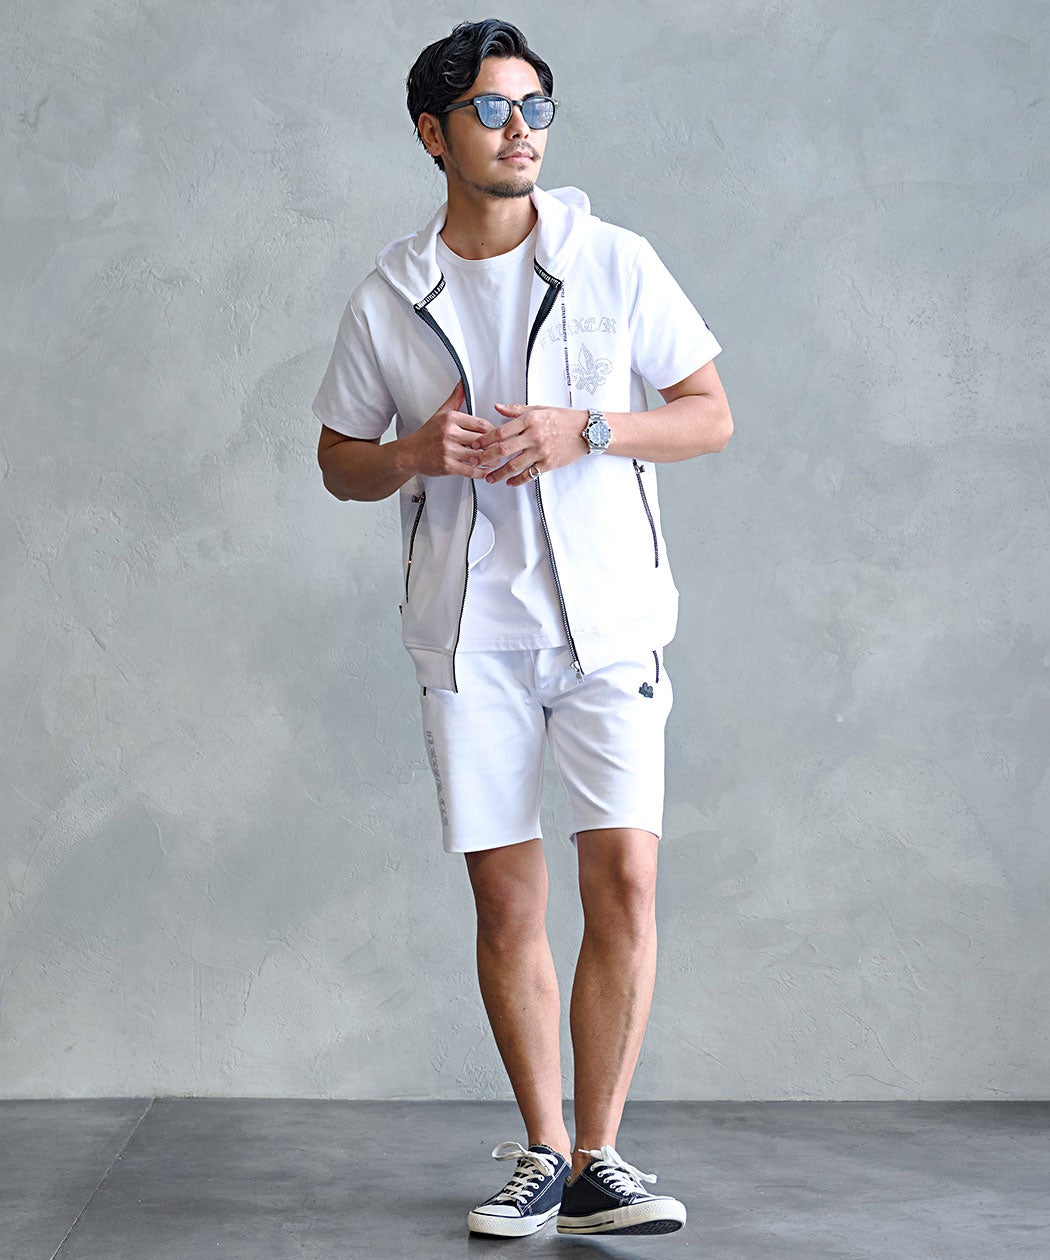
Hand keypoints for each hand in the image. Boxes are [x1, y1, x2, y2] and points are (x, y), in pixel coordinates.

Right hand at [402, 381, 494, 477]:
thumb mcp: (441, 413)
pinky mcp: (448, 466)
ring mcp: (448, 450)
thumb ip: (455, 399)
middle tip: (502, 449)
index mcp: (451, 419)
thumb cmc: (426, 435)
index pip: (481, 424)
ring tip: (496, 460)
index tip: (497, 435)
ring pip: (478, 455)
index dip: (493, 431)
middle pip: (482, 439)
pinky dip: (481, 472)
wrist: (409, 454)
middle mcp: (450, 433)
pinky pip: (470, 470)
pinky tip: (485, 471)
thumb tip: (463, 384)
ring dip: (490, 460)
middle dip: (493, 446)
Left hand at [470, 403, 588, 486]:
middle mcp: (534, 436)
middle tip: (475, 462)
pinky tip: (509, 482)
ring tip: (489, 478)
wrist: (587, 430)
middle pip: (503, 450)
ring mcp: (541, 452)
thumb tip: (497, 407)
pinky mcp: (549, 464)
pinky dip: (517, 480)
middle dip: (486, 457)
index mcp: (530, 420)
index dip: (485, 439)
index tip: (475, 445)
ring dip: (498, 473)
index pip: (501, 431)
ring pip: (514, 466)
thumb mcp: (540, 409)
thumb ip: (516, 410)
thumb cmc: (564, 418)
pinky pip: (529, 474)